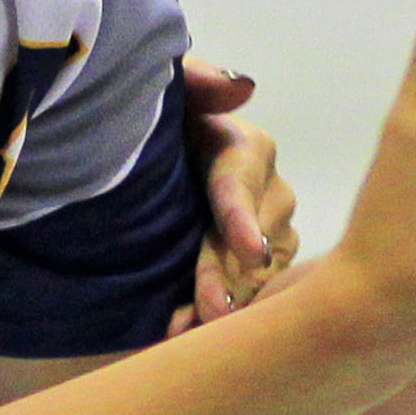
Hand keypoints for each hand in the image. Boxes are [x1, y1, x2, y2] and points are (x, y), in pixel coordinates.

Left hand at [178, 58, 299, 323]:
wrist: (145, 164)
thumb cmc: (157, 120)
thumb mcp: (168, 91)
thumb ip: (196, 81)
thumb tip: (241, 88)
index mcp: (248, 148)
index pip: (239, 186)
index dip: (241, 218)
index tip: (248, 250)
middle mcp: (270, 191)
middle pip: (250, 241)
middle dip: (228, 275)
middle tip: (209, 310)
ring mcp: (268, 232)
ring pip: (256, 274)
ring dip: (228, 301)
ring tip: (194, 330)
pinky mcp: (257, 265)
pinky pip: (250, 293)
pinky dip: (225, 311)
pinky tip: (190, 333)